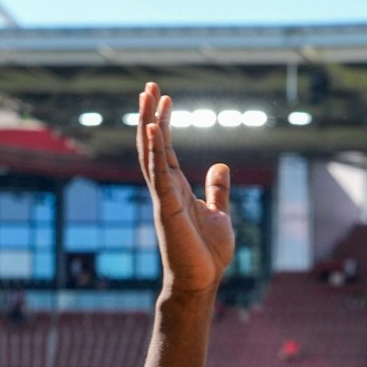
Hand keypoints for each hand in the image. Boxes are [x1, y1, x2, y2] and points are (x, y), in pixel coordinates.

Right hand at [135, 83, 233, 294]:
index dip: (165, 122)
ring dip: (148, 123)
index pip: (166, 148)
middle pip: (153, 144)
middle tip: (147, 86)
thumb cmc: (207, 254)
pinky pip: (158, 173)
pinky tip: (155, 128)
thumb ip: (217, 190)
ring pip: (151, 153)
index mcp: (176, 188)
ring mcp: (163, 196)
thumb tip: (220, 166)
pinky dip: (156, 150)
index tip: (165, 97)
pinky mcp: (167, 207)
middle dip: (150, 114)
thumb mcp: (218, 213)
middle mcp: (165, 188)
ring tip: (146, 96)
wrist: (202, 281)